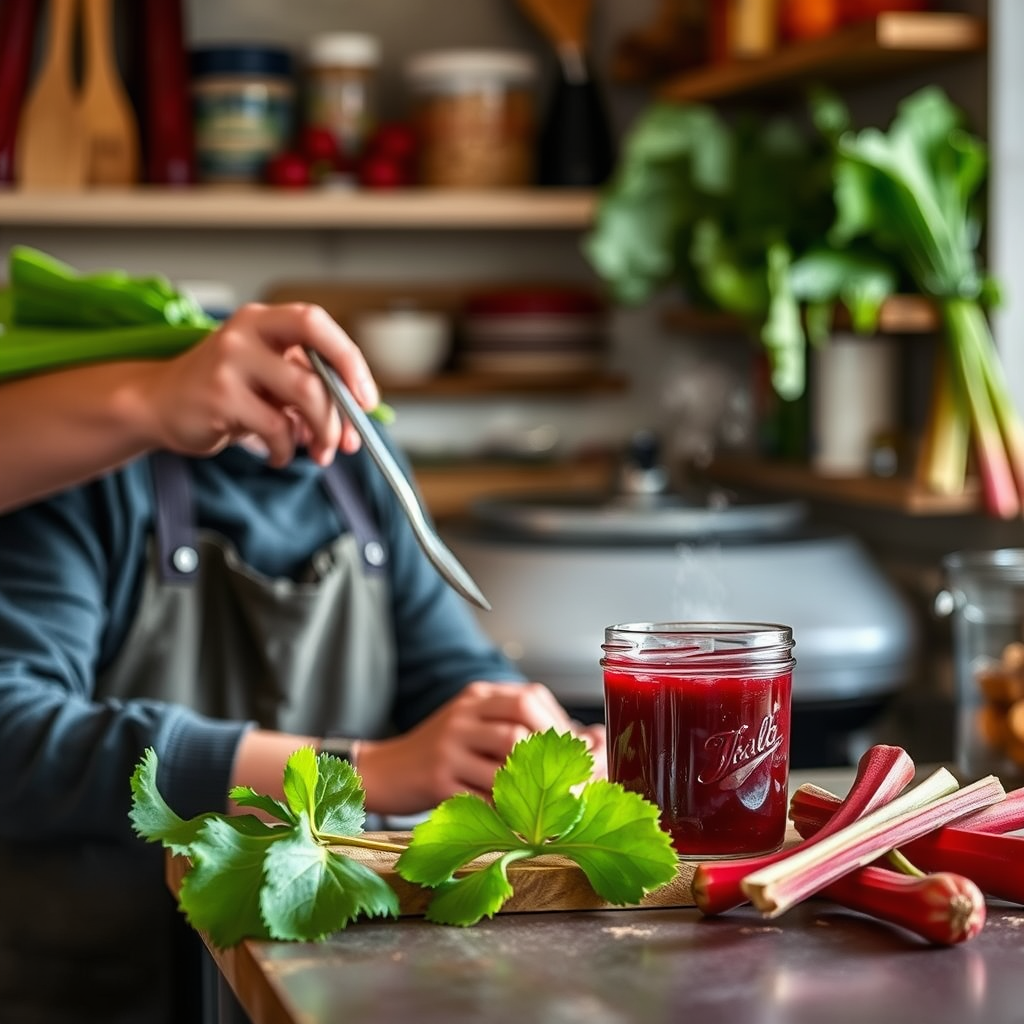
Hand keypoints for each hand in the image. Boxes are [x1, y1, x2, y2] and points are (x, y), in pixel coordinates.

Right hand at [138, 302, 379, 466]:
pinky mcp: (219, 396)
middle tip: (347, 441)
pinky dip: (286, 449)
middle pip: (316, 371)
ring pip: (303, 398)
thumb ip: (309, 384)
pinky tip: (278, 453)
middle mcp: (246, 333)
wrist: (158, 403)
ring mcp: (230, 362)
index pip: (317, 324)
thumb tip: (355, 417)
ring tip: (319, 452)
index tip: (367, 399)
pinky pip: (276, 428)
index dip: (349, 360)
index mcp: (265, 320)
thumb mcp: (268, 374)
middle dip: (340, 412)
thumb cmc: (224, 389)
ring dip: (321, 433)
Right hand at [356, 681, 600, 815]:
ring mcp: (449, 749)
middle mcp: (463, 717)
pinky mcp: (438, 782)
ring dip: (533, 788)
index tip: (579, 751)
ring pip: (504, 765)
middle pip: (519, 728)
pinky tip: (520, 820)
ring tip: (550, 803)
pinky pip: (482, 799)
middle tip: (572, 781)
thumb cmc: (441, 750)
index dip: (559, 726)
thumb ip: (521, 725)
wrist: (383, 769)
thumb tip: (592, 739)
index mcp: (478, 697)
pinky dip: (507, 812)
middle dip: (552, 758)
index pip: (528, 699)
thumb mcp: (476, 723)